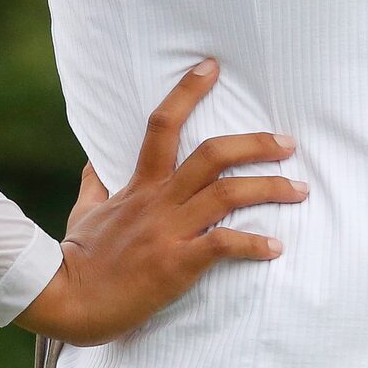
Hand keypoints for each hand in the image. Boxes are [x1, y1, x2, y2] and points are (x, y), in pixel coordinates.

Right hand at [16, 60, 304, 345]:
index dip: (187, 91)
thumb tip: (93, 164)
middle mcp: (158, 199)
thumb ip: (94, 184)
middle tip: (288, 142)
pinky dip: (254, 244)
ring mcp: (169, 230)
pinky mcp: (177, 264)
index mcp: (138, 184)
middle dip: (256, 144)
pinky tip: (276, 247)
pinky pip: (223, 246)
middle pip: (213, 155)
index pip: (162, 124)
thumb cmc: (78, 256)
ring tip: (299, 189)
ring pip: (227, 194)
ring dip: (270, 189)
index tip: (211, 67)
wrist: (68, 299)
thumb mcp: (84, 210)